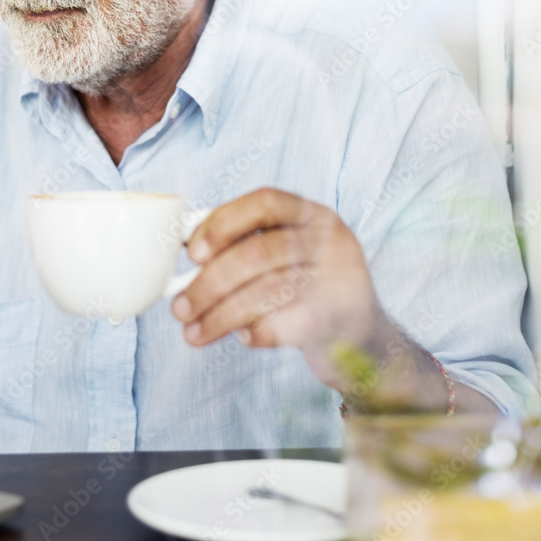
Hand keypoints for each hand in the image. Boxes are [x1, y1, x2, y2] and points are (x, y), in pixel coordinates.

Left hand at [171, 188, 391, 389]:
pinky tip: (243, 338)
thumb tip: (181, 247)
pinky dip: (257, 333)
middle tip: (180, 309)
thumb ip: (240, 248)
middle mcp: (328, 237)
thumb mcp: (279, 259)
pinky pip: (289, 322)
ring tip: (194, 334)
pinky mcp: (343, 315)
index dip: (224, 222)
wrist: (361, 338)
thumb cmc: (304, 291)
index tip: (191, 253)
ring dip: (222, 315)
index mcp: (309, 213)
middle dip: (211, 283)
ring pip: (269, 290)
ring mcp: (340, 274)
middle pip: (260, 251)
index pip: (264, 202)